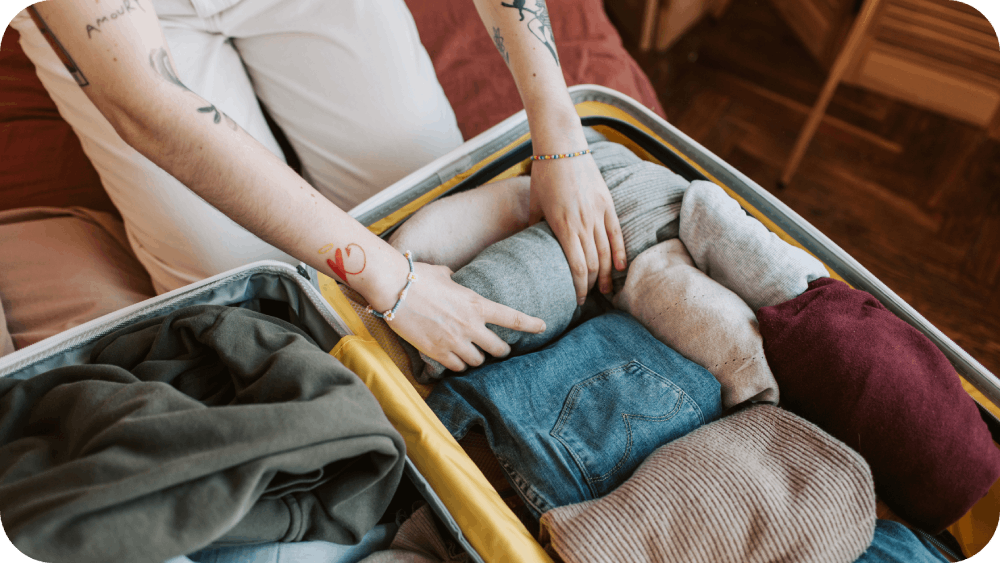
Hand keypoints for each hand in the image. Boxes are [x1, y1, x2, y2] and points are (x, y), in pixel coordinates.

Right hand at [387, 262, 545, 371]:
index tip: (542, 326)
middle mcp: (470, 325)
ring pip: (478, 361)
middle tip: (500, 350)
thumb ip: (454, 281)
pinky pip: (457, 367)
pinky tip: (454, 359)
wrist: (393, 289)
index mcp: (476, 304)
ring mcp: (454, 341)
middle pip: (498, 349)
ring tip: (471, 353)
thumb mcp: (444, 275)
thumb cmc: (417, 277)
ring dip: (477, 358)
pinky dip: (458, 364)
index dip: (530, 324)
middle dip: (501, 350)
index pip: (512, 317)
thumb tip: (452, 277)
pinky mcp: (437, 352)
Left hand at [530, 154, 626, 302]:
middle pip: (593, 264)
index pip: (576, 267)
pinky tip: (620, 268)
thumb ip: (534, 227)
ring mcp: (597, 213)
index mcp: (562, 226)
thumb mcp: (534, 204)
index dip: (579, 287)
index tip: (577, 299)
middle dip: (591, 285)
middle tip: (589, 297)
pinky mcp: (607, 203)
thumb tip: (530, 247)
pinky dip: (620, 252)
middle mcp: (582, 223)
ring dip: (606, 274)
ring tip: (605, 290)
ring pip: (606, 252)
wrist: (562, 146)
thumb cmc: (544, 174)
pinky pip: (616, 233)